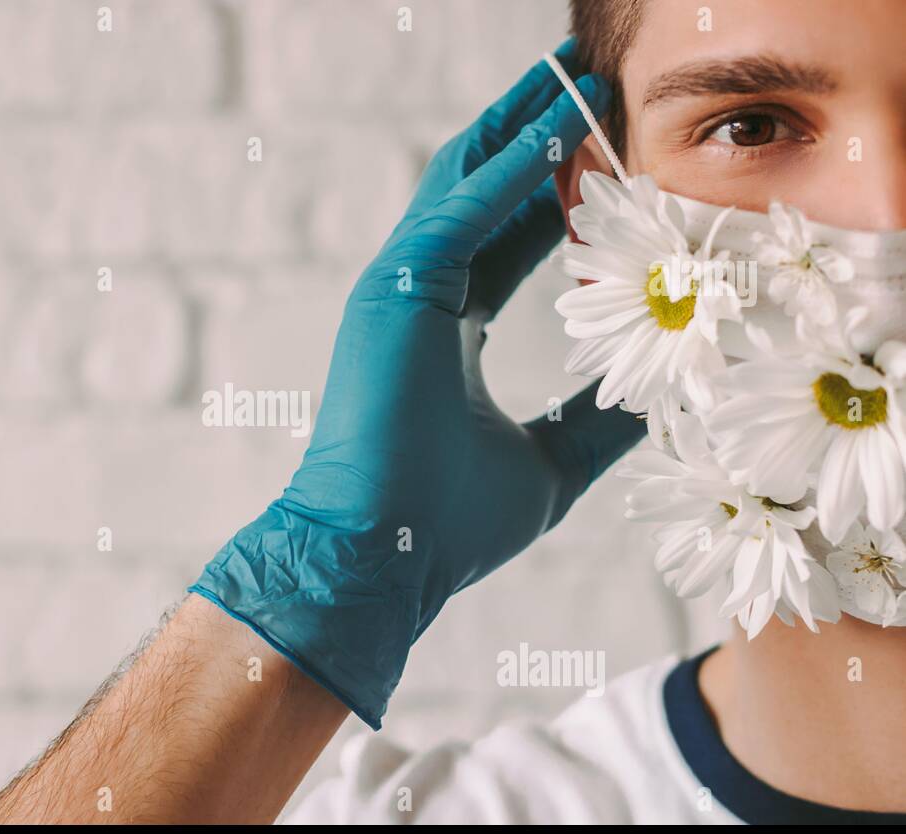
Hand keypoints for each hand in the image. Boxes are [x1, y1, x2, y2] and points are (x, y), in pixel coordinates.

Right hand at [190, 40, 642, 728]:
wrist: (378, 557)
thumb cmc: (446, 523)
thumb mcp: (551, 463)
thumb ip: (596, 420)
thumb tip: (655, 399)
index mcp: (451, 327)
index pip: (510, 237)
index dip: (559, 191)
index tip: (610, 152)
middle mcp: (423, 295)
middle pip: (484, 189)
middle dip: (536, 131)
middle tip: (589, 78)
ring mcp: (402, 287)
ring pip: (467, 181)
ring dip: (524, 125)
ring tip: (575, 75)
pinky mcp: (397, 289)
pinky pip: (464, 210)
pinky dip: (511, 166)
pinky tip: (560, 129)